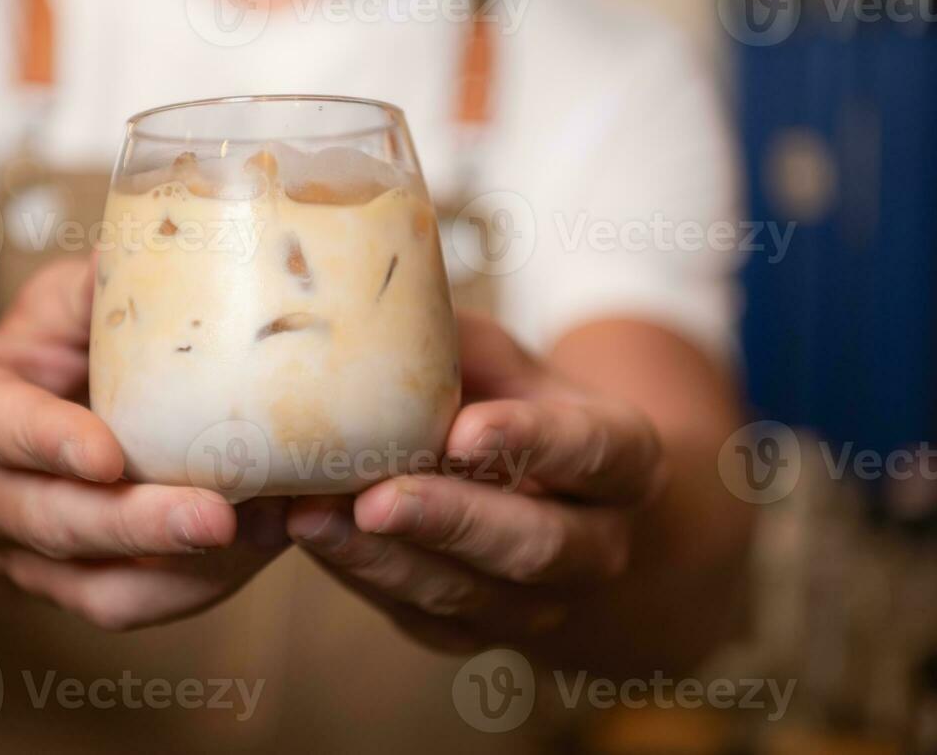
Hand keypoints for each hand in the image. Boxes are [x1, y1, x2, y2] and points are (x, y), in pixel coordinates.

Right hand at [0, 257, 289, 631]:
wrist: (3, 445)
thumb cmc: (47, 354)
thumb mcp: (58, 303)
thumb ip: (104, 283)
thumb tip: (179, 239)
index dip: (47, 442)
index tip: (107, 455)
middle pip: (51, 521)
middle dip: (136, 525)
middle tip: (218, 515)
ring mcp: (23, 553)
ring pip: (94, 585)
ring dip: (184, 569)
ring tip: (265, 533)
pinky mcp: (73, 590)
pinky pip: (131, 607)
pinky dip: (199, 588)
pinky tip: (258, 552)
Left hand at [285, 312, 664, 652]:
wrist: (561, 511)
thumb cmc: (522, 412)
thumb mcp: (513, 367)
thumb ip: (459, 346)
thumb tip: (376, 303)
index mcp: (626, 463)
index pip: (589, 452)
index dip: (529, 442)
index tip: (464, 432)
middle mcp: (598, 545)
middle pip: (532, 544)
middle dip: (448, 521)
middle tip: (376, 498)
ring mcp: (540, 603)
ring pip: (466, 593)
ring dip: (382, 557)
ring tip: (310, 518)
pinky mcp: (477, 634)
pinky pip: (419, 616)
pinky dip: (361, 577)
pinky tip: (311, 539)